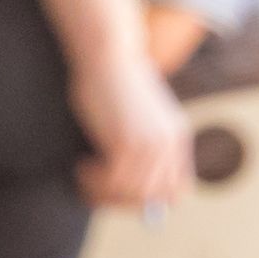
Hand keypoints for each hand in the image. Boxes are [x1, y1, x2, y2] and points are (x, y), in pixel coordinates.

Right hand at [74, 53, 191, 211]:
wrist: (108, 56)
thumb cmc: (114, 82)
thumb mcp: (138, 117)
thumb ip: (144, 144)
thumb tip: (126, 183)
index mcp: (177, 137)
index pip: (176, 191)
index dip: (148, 200)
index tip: (120, 192)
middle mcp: (169, 143)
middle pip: (153, 198)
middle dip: (121, 201)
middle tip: (95, 191)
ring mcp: (150, 144)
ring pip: (131, 193)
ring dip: (102, 192)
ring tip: (83, 178)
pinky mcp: (126, 142)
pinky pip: (112, 181)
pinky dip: (92, 180)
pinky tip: (80, 165)